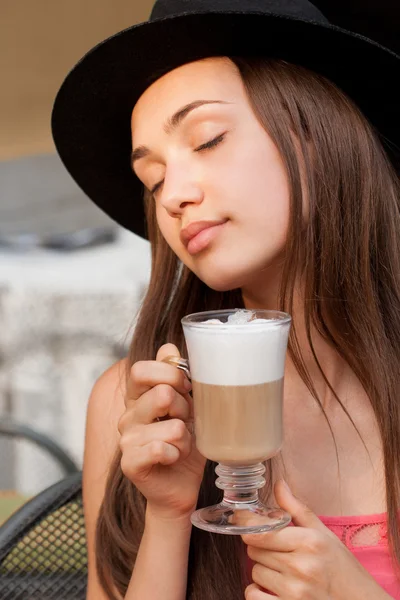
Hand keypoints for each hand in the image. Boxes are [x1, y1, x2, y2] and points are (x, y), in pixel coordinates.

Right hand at [118, 344, 205, 521]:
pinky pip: (162, 448)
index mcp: (139, 396)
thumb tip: (168, 347)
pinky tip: (173, 459)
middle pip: (162, 394)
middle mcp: (128, 414)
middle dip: (186, 409)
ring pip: (172, 426)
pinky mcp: (130, 463)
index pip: (141, 369)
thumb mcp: (188, 405)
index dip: (170, 374)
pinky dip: (177, 454)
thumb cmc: (186, 442)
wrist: (182, 486)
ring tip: (182, 445)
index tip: (188, 387)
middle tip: (186, 423)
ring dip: (186, 438)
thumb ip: (177, 376)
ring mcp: (126, 439)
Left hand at [242, 480, 390, 599]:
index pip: (261, 532)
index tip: (240, 520)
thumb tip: (278, 483)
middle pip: (255, 550)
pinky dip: (258, 592)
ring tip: (281, 570)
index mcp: (309, 542)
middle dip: (260, 547)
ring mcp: (295, 592)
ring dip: (262, 570)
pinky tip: (273, 587)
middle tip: (276, 550)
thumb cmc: (341, 567)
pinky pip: (253, 596)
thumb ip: (295, 508)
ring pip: (255, 573)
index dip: (247, 525)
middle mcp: (301, 566)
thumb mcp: (322, 533)